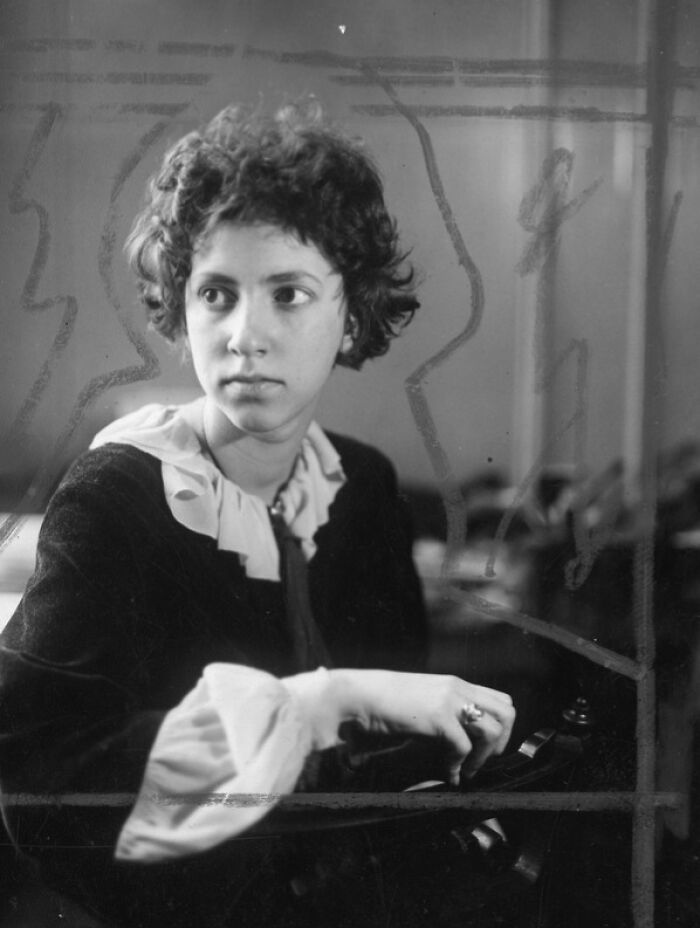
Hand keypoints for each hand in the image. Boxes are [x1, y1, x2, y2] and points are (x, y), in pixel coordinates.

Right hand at [329, 669, 514, 785]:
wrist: (358, 695)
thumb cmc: (383, 701)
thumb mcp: (422, 701)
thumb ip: (442, 712)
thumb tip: (456, 738)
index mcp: (455, 684)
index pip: (499, 699)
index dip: (500, 726)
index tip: (485, 747)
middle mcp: (457, 688)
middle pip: (507, 711)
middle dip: (501, 741)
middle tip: (483, 760)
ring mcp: (449, 701)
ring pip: (493, 729)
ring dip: (483, 756)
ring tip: (467, 770)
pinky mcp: (438, 717)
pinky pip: (463, 747)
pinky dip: (459, 766)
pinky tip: (448, 774)